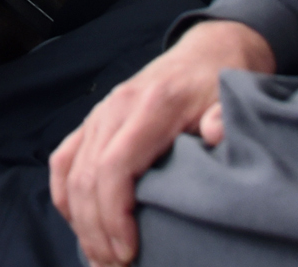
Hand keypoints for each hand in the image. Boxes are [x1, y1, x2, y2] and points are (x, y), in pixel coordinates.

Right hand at [49, 20, 276, 265]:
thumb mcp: (232, 98)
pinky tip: (78, 224)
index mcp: (150, 106)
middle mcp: (115, 109)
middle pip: (87, 177)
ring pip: (70, 172)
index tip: (130, 251)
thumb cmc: (220, 83)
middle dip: (96, 230)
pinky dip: (64, 195)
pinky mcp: (94, 121)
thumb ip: (225, 117)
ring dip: (80, 221)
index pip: (114, 165)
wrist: (207, 51)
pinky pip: (64, 159)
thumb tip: (216, 134)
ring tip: (100, 256)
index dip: (114, 214)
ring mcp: (100, 114)